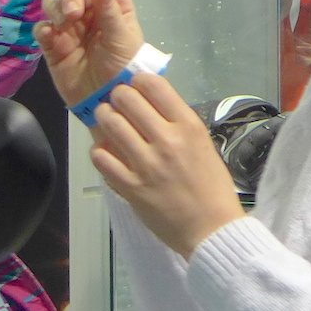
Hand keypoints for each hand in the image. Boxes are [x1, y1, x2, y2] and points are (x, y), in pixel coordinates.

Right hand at [33, 0, 145, 108]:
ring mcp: (69, 28)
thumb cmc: (123, 66)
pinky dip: (44, 29)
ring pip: (53, 4)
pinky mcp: (53, 46)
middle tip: (72, 15)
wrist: (108, 99)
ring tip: (63, 26)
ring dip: (56, 9)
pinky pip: (42, 29)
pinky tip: (52, 37)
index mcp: (111, 5)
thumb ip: (110, 12)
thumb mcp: (123, 39)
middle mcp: (90, 12)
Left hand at [88, 73, 244, 256]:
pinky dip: (99, 151)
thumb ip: (176, 123)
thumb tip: (148, 103)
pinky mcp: (130, 187)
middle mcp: (167, 141)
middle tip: (116, 103)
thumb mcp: (202, 145)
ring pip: (110, 124)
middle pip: (126, 99)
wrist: (212, 230)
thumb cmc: (210, 186)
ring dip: (104, 118)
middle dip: (116, 96)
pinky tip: (105, 153)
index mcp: (189, 128)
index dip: (138, 81)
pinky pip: (101, 158)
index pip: (154, 86)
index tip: (134, 86)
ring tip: (107, 121)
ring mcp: (146, 164)